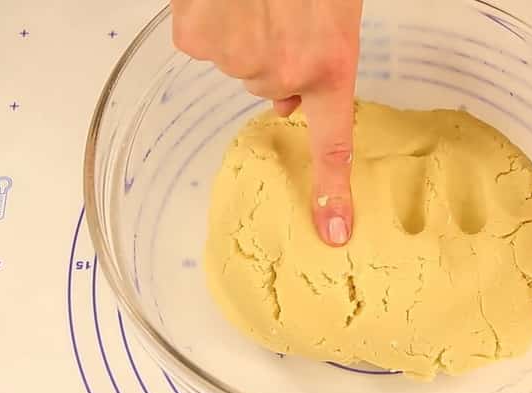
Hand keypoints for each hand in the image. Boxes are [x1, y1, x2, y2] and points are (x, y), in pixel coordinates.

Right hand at [170, 0, 362, 245]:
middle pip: (270, 89)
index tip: (333, 232)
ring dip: (243, 39)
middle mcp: (283, 71)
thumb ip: (318, 62)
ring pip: (235, 66)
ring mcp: (235, 56)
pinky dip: (210, 24)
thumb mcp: (336, 12)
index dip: (332, 192)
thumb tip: (288, 105)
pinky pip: (203, 45)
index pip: (333, 144)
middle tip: (279, 15)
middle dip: (274, 60)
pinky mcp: (195, 38)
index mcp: (330, 63)